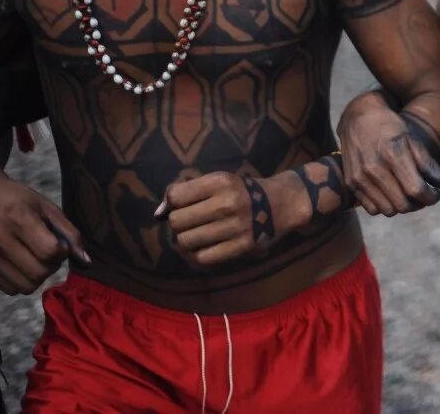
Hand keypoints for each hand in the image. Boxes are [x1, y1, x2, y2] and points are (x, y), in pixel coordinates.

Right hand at [0, 170, 87, 294]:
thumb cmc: (18, 199)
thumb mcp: (48, 207)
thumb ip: (70, 233)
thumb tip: (86, 261)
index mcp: (18, 218)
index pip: (49, 251)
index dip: (62, 252)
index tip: (61, 244)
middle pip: (38, 273)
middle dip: (52, 266)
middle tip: (50, 253)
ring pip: (25, 286)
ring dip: (37, 277)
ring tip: (36, 259)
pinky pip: (9, 289)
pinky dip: (21, 281)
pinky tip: (21, 264)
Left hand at [160, 172, 280, 268]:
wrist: (281, 205)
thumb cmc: (241, 192)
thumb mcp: (218, 181)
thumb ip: (186, 191)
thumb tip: (157, 214)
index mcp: (221, 181)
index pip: (175, 196)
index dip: (173, 203)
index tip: (185, 205)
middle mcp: (228, 203)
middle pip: (177, 221)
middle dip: (179, 223)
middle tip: (191, 222)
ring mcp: (235, 226)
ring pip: (185, 241)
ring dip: (186, 240)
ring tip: (197, 235)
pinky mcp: (241, 246)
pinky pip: (202, 258)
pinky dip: (197, 255)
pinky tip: (204, 248)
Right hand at [338, 92, 439, 216]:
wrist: (358, 117)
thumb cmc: (391, 127)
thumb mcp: (412, 140)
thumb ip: (428, 164)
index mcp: (393, 155)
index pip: (416, 190)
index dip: (431, 197)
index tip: (436, 194)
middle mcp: (374, 168)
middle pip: (403, 204)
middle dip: (419, 204)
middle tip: (424, 195)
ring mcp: (360, 178)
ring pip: (388, 210)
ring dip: (402, 206)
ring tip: (408, 194)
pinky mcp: (351, 183)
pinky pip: (372, 209)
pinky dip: (385, 206)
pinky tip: (391, 193)